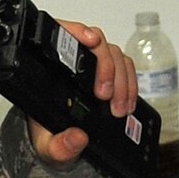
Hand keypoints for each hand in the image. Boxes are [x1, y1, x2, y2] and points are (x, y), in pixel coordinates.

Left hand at [29, 18, 139, 164]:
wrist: (60, 142)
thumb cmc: (49, 136)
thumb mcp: (47, 147)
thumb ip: (58, 146)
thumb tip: (77, 138)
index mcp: (48, 69)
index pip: (59, 34)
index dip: (75, 30)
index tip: (90, 41)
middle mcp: (71, 60)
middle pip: (95, 43)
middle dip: (106, 67)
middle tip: (106, 95)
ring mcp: (92, 64)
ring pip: (113, 53)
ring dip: (122, 78)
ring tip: (119, 107)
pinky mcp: (108, 72)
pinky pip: (125, 66)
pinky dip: (130, 83)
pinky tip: (128, 102)